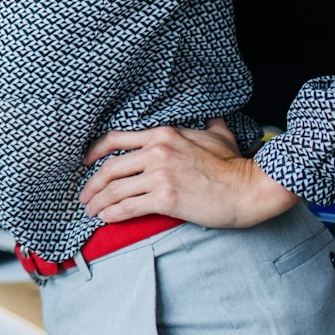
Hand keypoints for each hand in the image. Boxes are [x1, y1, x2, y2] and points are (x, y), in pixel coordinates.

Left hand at [79, 118, 297, 228]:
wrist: (250, 189)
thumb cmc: (235, 165)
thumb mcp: (218, 136)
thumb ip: (209, 125)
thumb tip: (213, 116)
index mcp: (163, 134)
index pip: (116, 139)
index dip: (94, 151)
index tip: (84, 162)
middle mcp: (157, 151)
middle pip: (110, 168)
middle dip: (92, 184)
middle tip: (85, 196)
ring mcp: (160, 174)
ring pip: (115, 189)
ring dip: (98, 202)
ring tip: (91, 211)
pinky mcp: (166, 198)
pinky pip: (128, 207)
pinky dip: (111, 214)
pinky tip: (105, 218)